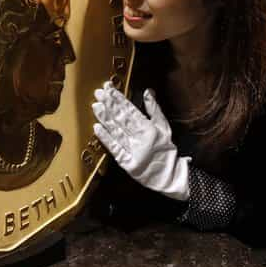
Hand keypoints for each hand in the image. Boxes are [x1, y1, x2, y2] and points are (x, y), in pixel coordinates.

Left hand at [92, 82, 190, 200]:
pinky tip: (96, 128)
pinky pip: (115, 149)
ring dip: (105, 118)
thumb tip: (147, 91)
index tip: (109, 89)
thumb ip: (154, 109)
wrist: (169, 177)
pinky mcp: (127, 163)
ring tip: (96, 106)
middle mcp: (141, 139)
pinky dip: (105, 138)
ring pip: (116, 132)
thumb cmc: (165, 149)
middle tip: (98, 93)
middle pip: (122, 119)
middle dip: (109, 105)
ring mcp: (133, 151)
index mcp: (150, 129)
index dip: (119, 99)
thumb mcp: (164, 127)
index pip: (131, 111)